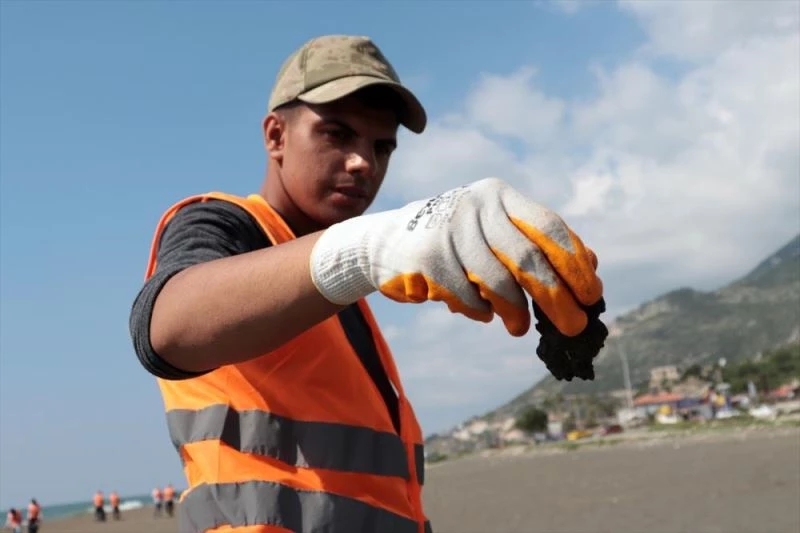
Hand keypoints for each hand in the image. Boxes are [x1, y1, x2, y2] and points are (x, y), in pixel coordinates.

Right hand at [310, 177, 602, 336]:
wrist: (388, 242)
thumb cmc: (457, 241)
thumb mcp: (495, 230)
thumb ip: (536, 243)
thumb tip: (590, 269)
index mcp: (500, 195)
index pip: (548, 226)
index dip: (574, 262)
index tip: (591, 295)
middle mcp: (476, 204)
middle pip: (526, 257)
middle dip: (554, 296)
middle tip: (573, 326)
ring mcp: (449, 229)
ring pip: (496, 281)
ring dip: (515, 310)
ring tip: (520, 327)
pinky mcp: (427, 257)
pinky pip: (466, 296)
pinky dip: (479, 311)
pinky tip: (482, 313)